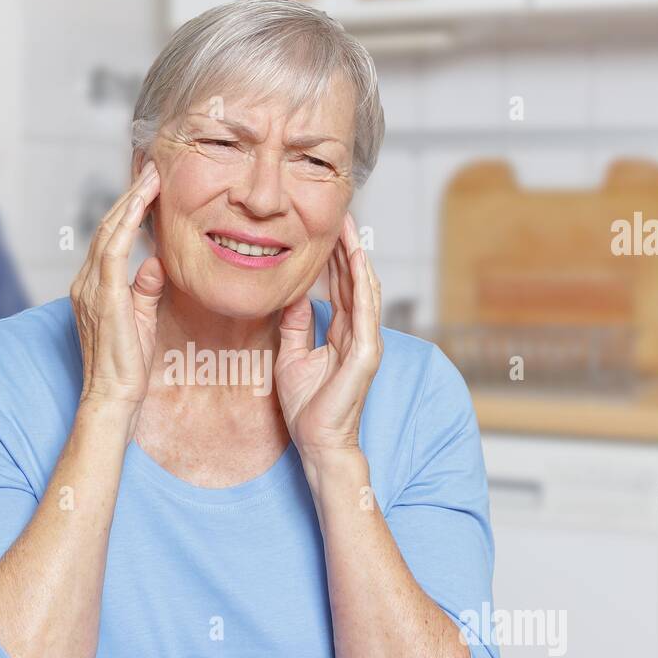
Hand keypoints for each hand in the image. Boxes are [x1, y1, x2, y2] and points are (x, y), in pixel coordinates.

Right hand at [70, 161, 163, 420]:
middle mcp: (86, 283)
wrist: (113, 397)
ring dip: (131, 201)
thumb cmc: (127, 366)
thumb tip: (154, 263)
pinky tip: (143, 203)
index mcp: (94, 287)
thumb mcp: (142, 320)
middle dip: (130, 195)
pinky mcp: (103, 296)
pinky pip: (113, 248)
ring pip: (109, 231)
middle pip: (108, 227)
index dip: (130, 211)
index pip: (112, 239)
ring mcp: (90, 288)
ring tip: (151, 175)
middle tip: (152, 167)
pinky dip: (128, 222)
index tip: (150, 187)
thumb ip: (145, 290)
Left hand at [275, 213, 382, 465]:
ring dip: (356, 257)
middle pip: (354, 281)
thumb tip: (293, 298)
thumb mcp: (292, 357)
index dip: (334, 257)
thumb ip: (296, 327)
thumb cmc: (307, 408)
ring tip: (349, 227)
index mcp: (341, 334)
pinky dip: (360, 285)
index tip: (326, 230)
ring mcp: (365, 343)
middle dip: (347, 248)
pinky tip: (356, 261)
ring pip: (363, 289)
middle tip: (340, 214)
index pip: (340, 287)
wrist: (317, 443)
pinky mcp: (365, 354)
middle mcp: (358, 333)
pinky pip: (363, 312)